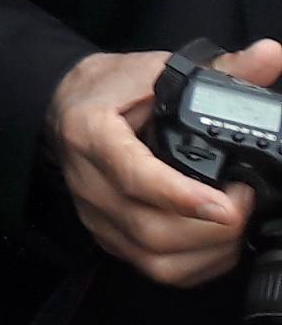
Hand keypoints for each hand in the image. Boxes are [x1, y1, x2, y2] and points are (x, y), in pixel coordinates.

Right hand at [50, 41, 281, 286]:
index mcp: (91, 133)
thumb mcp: (158, 68)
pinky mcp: (109, 238)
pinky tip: (218, 242)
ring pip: (156, 257)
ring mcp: (96, 216)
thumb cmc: (111, 89)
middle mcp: (88, 183)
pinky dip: (198, 265)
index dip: (181, 197)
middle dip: (214, 227)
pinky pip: (157, 269)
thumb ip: (219, 69)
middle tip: (246, 198)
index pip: (133, 176)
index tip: (225, 204)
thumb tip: (271, 55)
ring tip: (236, 219)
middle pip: (150, 228)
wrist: (64, 108)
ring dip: (210, 249)